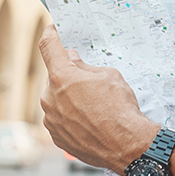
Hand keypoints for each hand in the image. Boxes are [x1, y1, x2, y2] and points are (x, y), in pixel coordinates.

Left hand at [39, 25, 157, 174]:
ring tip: (95, 107)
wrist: (126, 144)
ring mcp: (51, 119)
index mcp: (62, 77)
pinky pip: (60, 119)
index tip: (52, 30)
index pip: (48, 47)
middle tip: (90, 82)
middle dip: (69, 76)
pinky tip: (90, 121)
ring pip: (57, 100)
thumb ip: (85, 67)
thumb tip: (72, 62)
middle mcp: (50, 98)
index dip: (50, 35)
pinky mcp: (56, 137)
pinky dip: (71, 117)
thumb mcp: (108, 76)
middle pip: (55, 78)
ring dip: (70, 99)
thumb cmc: (120, 108)